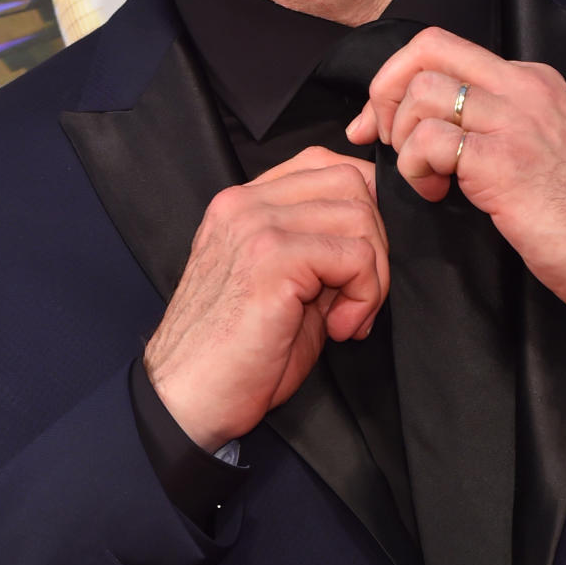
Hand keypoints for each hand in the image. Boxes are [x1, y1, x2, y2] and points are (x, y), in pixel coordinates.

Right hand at [144, 147, 389, 451]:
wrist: (188, 400)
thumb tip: (377, 234)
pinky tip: (338, 329)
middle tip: (358, 300)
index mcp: (243, 205)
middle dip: (375, 243)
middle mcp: (245, 204)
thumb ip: (319, 247)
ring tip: (345, 319)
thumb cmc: (235, 356)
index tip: (359, 268)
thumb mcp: (284, 285)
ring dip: (372, 275)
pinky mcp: (271, 258)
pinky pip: (356, 256)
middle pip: (351, 182)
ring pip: (360, 216)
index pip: (325, 164)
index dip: (362, 210)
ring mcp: (256, 226)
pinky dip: (364, 297)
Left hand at [346, 26, 565, 315]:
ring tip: (428, 179)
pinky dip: (418, 171)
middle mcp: (524, 89)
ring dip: (405, 141)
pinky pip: (430, 141)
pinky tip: (440, 196)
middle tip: (385, 142)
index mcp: (531, 82)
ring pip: (422, 94)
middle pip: (426, 51)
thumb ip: (496, 124)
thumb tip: (432, 126)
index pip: (445, 48)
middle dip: (385, 93)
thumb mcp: (542, 146)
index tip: (380, 123)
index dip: (397, 79)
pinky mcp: (505, 161)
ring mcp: (516, 121)